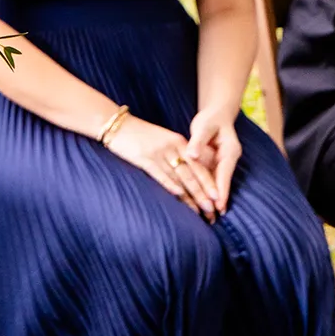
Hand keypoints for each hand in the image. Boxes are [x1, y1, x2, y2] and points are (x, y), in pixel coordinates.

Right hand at [105, 114, 220, 219]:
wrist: (115, 124)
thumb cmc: (138, 134)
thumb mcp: (162, 138)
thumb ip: (176, 152)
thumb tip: (188, 172)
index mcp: (179, 142)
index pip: (199, 166)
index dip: (210, 183)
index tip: (219, 198)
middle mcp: (172, 148)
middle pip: (193, 174)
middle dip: (204, 194)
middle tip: (213, 210)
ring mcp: (159, 153)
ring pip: (180, 177)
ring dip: (192, 196)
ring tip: (201, 211)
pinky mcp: (144, 158)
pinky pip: (160, 174)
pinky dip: (171, 185)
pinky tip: (179, 196)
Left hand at [183, 107, 242, 213]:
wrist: (216, 114)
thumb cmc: (210, 119)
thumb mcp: (204, 127)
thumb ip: (198, 141)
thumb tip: (192, 155)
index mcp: (229, 152)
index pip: (224, 174)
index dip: (221, 189)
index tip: (219, 203)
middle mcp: (228, 160)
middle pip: (222, 182)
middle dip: (219, 199)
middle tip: (214, 216)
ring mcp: (222, 163)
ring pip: (216, 182)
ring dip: (213, 197)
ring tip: (209, 214)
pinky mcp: (214, 163)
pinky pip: (210, 177)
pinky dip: (206, 188)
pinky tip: (201, 200)